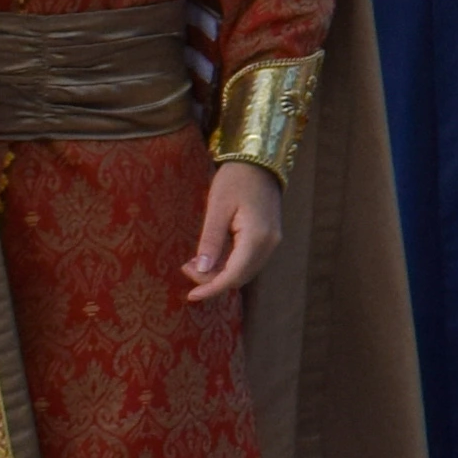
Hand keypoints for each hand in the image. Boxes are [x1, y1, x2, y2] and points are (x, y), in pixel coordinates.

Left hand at [180, 158, 286, 301]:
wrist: (259, 161)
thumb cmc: (236, 179)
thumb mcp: (217, 207)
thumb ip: (210, 240)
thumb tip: (201, 271)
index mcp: (257, 237)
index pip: (233, 276)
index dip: (211, 289)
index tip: (190, 296)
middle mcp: (269, 244)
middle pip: (239, 277)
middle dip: (212, 280)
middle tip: (186, 267)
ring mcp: (271, 241)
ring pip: (244, 271)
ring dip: (219, 273)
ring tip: (194, 262)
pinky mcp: (268, 237)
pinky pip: (247, 260)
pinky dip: (228, 264)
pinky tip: (211, 256)